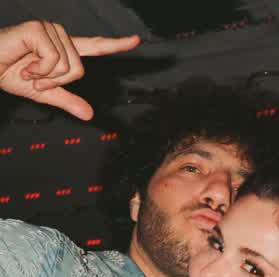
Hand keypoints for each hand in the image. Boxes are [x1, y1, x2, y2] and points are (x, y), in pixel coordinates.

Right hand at [0, 20, 139, 119]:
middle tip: (35, 77)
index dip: (117, 45)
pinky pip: (54, 61)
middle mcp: (61, 36)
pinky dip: (39, 70)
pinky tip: (25, 63)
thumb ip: (69, 101)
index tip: (137, 41)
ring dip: (46, 77)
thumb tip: (90, 115)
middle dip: (56, 82)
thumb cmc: (12, 74)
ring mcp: (50, 30)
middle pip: (79, 69)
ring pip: (69, 66)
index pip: (96, 47)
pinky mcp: (38, 29)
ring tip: (28, 70)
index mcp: (66, 50)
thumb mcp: (46, 94)